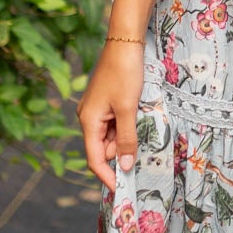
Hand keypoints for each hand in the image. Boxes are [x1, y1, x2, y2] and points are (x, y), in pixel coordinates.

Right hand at [77, 41, 143, 192]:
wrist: (125, 42)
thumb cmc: (125, 73)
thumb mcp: (128, 109)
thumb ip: (126, 139)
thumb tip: (123, 167)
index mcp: (88, 121)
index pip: (95, 159)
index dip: (107, 176)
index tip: (123, 190)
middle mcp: (89, 117)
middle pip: (105, 149)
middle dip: (122, 152)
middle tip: (144, 150)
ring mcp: (98, 110)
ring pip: (112, 136)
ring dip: (127, 137)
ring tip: (143, 123)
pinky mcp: (107, 102)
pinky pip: (116, 123)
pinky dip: (128, 126)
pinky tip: (140, 117)